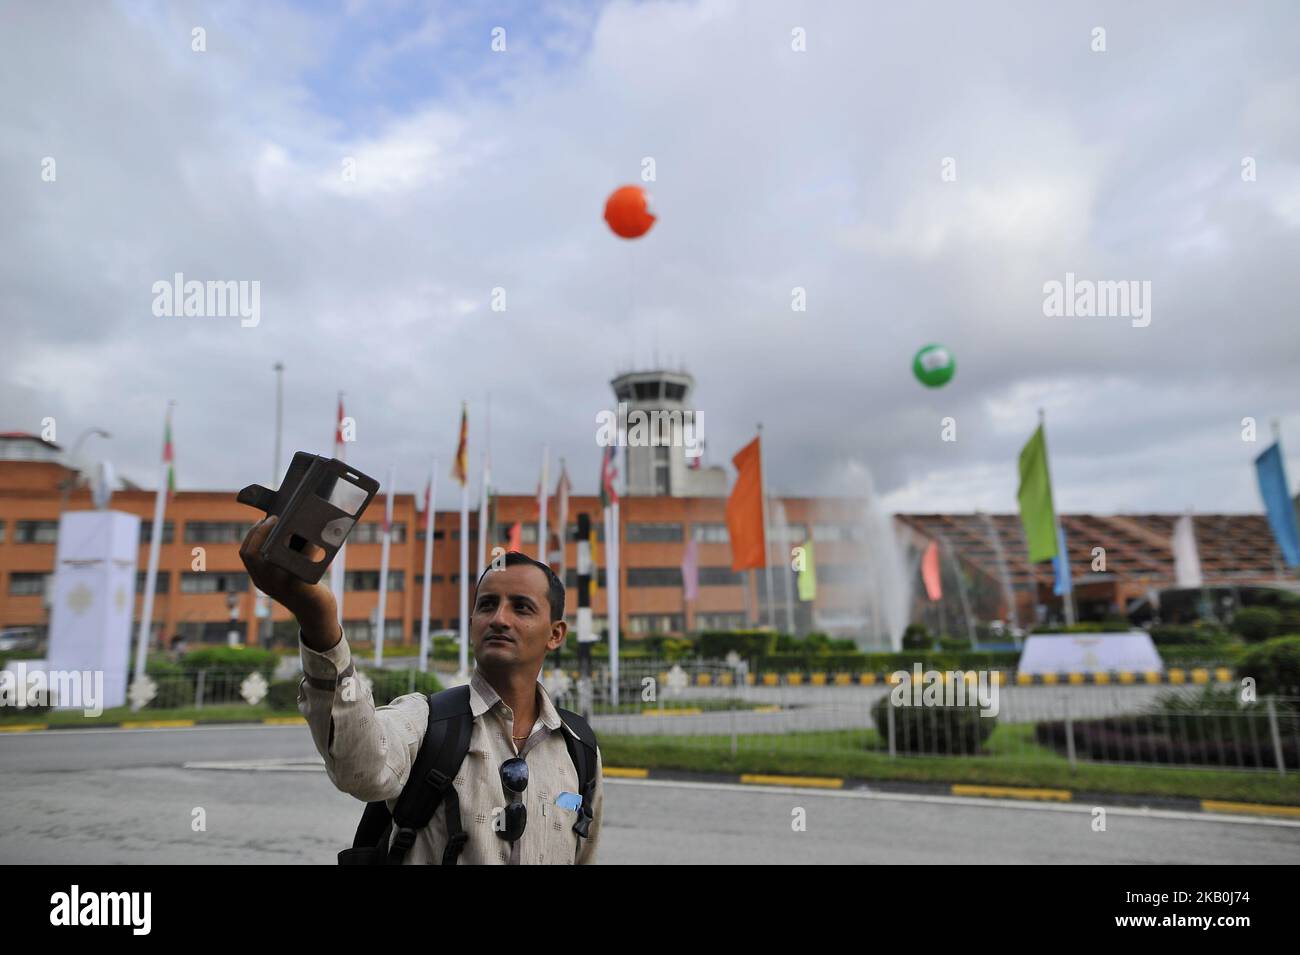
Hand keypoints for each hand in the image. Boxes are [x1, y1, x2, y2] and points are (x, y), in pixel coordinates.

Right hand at [239, 516, 340, 651]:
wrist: (316, 613)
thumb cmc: (303, 587)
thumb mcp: (284, 574)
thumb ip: (280, 557)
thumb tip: (286, 525)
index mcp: (260, 579)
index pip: (246, 554)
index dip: (251, 534)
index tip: (261, 520)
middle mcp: (265, 583)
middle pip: (252, 553)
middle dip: (260, 531)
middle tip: (274, 518)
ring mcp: (279, 585)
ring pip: (271, 555)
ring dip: (279, 535)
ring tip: (290, 523)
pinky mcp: (297, 586)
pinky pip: (298, 561)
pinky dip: (306, 546)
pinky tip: (313, 538)